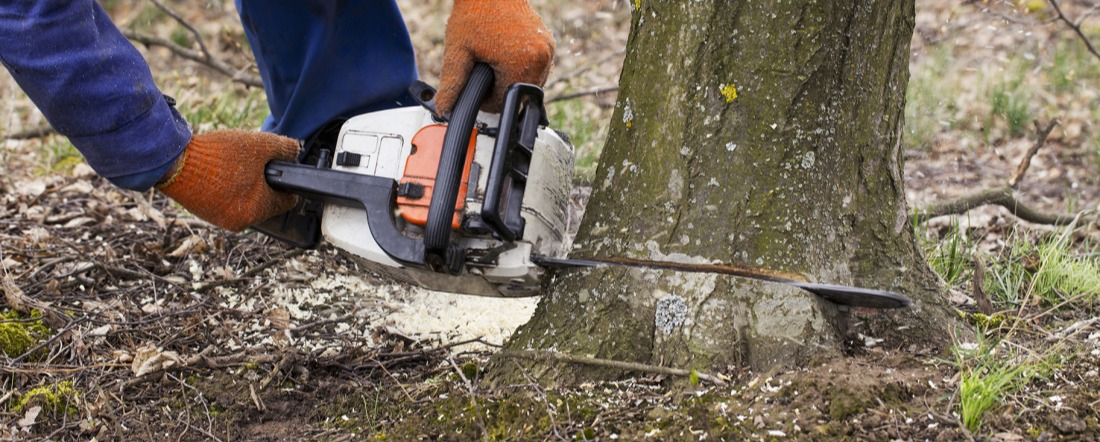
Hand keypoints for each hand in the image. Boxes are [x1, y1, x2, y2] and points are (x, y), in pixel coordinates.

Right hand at [157, 130, 300, 231]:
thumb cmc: (217, 156)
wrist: (173, 161)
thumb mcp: (259, 145)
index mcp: (257, 210)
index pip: (287, 201)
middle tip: (251, 162)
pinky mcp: (206, 214)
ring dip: (245, 184)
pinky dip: (228, 188)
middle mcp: (240, 222)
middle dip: (263, 182)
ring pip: (246, 200)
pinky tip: (220, 172)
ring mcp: (221, 220)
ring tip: (233, 165)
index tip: (279, 169)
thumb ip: (285, 149)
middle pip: (266, 201)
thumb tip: (295, 151)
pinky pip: (227, 201)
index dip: (286, 182)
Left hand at [435, 0, 555, 114]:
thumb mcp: (458, 50)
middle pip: (517, 95)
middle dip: (498, 87)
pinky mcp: (549, 44)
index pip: (503, 102)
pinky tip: (505, 53)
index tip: (474, 83)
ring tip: (492, 59)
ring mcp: (548, 51)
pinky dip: (520, 68)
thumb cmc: (475, 12)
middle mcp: (541, 58)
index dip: (485, 99)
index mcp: (522, 64)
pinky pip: (535, 70)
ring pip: (527, 84)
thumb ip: (452, 83)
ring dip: (509, 79)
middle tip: (482, 66)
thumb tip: (443, 109)